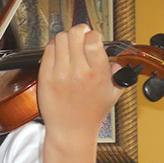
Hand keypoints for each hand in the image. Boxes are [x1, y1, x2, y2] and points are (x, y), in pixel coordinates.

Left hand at [37, 25, 122, 143]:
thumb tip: (115, 59)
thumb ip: (118, 73)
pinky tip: (58, 54)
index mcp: (97, 74)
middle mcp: (78, 72)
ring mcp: (60, 74)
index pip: (93, 40)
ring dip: (65, 38)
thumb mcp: (114, 93)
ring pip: (59, 39)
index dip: (93, 35)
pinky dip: (53, 47)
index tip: (92, 39)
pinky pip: (47, 51)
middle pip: (75, 34)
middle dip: (79, 32)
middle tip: (80, 37)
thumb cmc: (91, 113)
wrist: (71, 130)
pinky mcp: (45, 77)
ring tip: (69, 46)